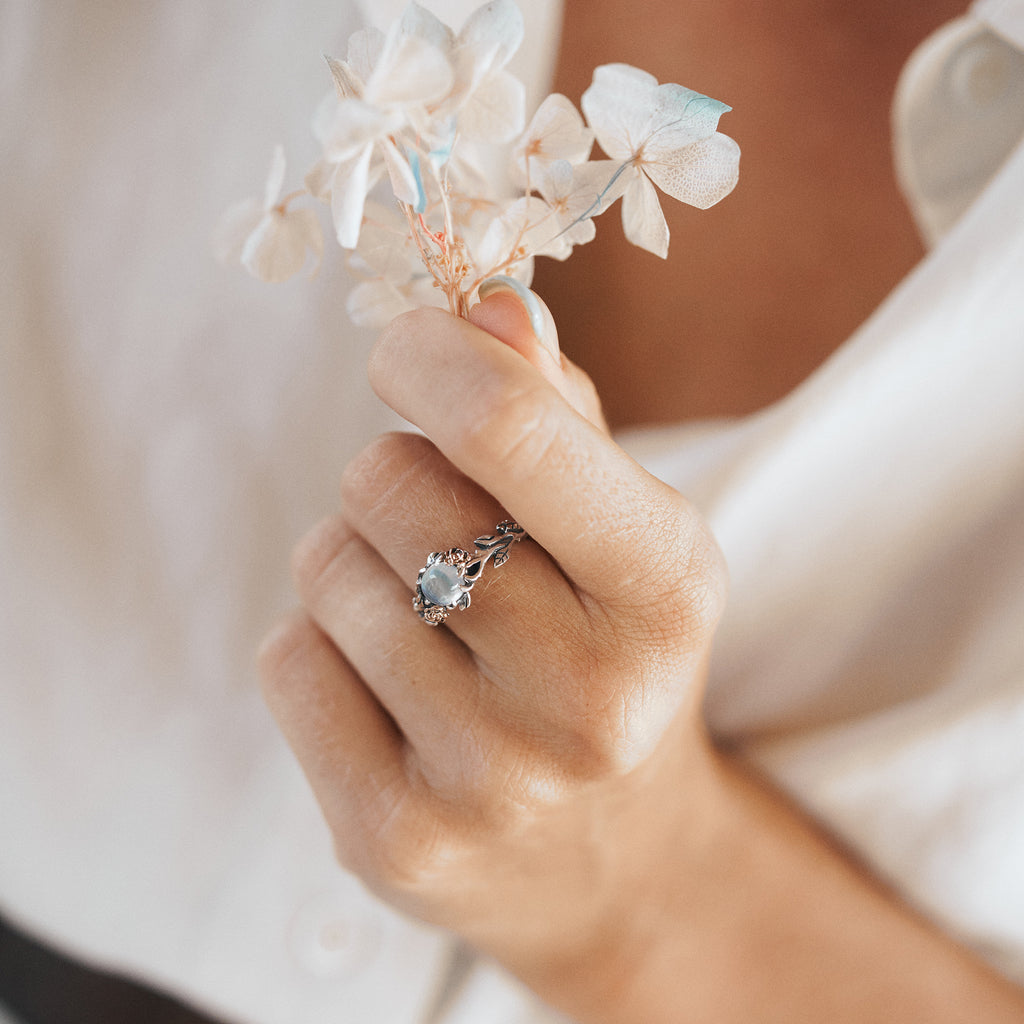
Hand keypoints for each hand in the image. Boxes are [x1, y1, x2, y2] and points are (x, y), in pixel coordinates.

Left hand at [258, 286, 727, 1006]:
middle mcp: (587, 695)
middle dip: (395, 474)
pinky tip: (390, 687)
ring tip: (429, 618)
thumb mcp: (625, 529)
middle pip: (387, 485)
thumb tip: (486, 308)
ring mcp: (487, 779)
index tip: (409, 352)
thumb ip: (557, 412)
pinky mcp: (392, 836)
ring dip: (357, 562)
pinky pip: (287, 657)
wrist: (612, 860)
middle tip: (442, 525)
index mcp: (664, 588)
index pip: (508, 425)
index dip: (430, 357)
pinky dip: (321, 643)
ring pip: (326, 568)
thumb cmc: (609, 654)